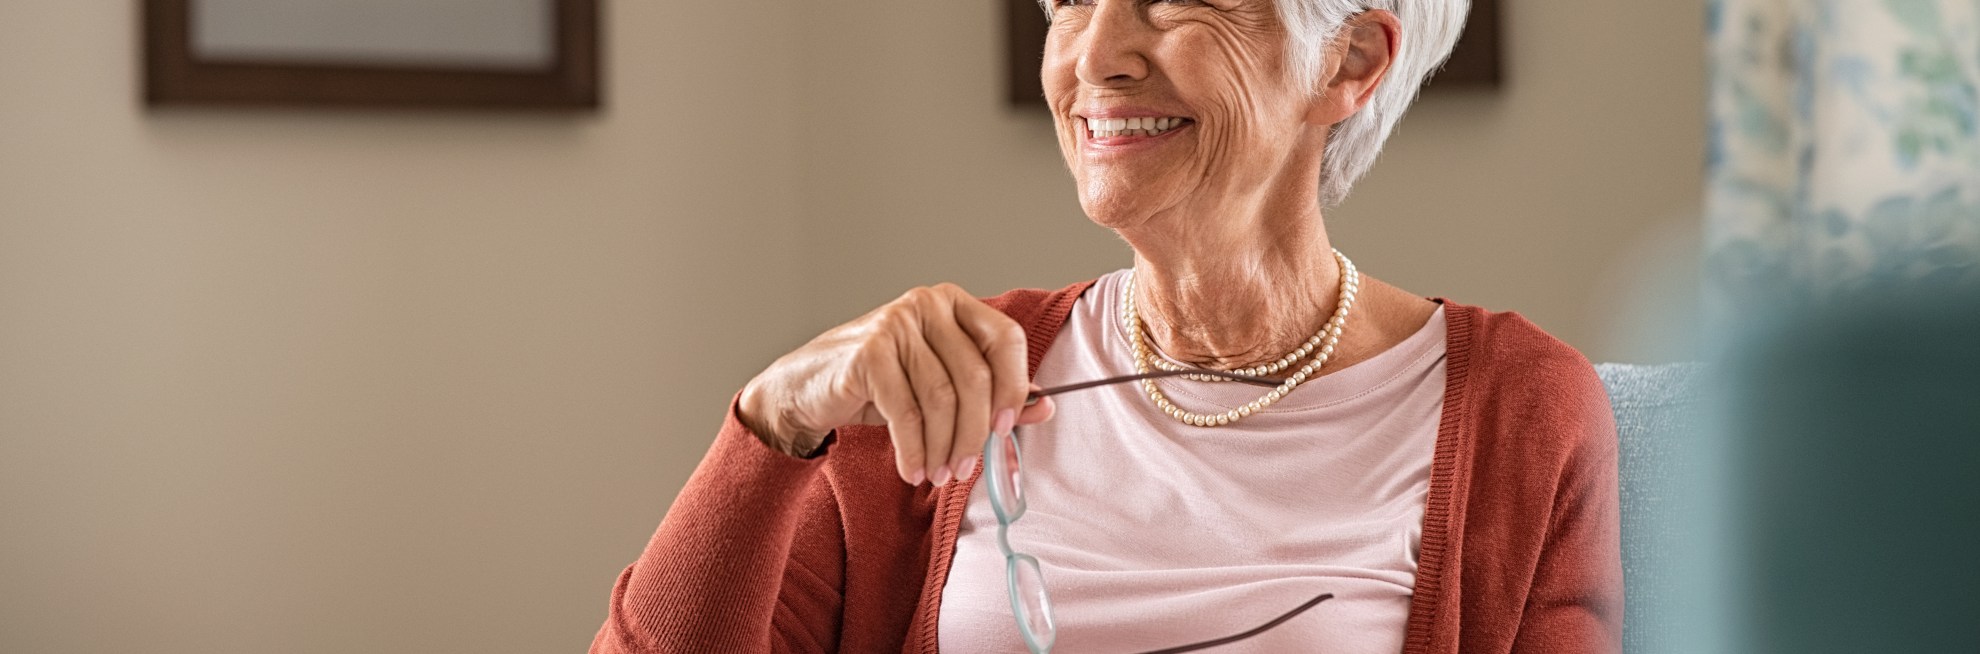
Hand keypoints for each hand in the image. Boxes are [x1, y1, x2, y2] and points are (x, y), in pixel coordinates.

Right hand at [738, 284, 1055, 484]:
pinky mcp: (869, 353)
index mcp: (954, 304)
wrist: (807, 389)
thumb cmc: (879, 386)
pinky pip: (907, 413)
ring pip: (942, 399)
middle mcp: (927, 304)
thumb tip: (1044, 406)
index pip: (1006, 338)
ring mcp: (896, 324)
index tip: (1007, 428)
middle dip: (975, 433)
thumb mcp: (940, 386)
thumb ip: (993, 393)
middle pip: (975, 376)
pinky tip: (912, 469)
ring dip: (944, 447)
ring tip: (938, 474)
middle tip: (966, 468)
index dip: (1015, 385)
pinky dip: (914, 449)